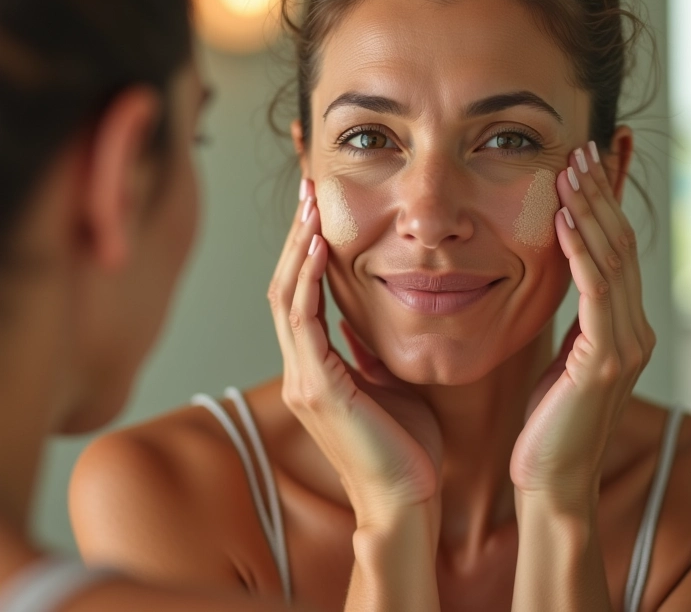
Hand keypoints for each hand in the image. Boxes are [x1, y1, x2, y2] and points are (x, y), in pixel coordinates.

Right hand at [268, 180, 441, 528]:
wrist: (406, 500)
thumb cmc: (405, 446)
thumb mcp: (385, 383)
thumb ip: (366, 351)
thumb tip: (361, 320)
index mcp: (315, 369)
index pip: (299, 297)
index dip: (304, 253)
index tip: (317, 212)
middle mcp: (300, 370)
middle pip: (283, 287)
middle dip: (294, 237)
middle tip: (307, 191)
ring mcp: (302, 379)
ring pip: (285, 297)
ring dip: (296, 248)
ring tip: (309, 206)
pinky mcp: (316, 387)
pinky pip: (303, 320)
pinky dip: (307, 279)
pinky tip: (317, 246)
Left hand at [511, 145, 655, 509]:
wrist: (550, 480)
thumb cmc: (546, 420)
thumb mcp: (558, 355)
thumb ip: (568, 317)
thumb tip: (553, 273)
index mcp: (620, 325)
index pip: (617, 248)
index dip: (610, 201)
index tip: (598, 158)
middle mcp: (632, 329)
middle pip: (620, 243)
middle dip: (601, 193)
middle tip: (583, 147)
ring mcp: (624, 344)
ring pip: (613, 260)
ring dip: (592, 209)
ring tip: (573, 167)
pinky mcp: (605, 361)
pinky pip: (595, 293)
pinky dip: (582, 252)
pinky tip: (566, 219)